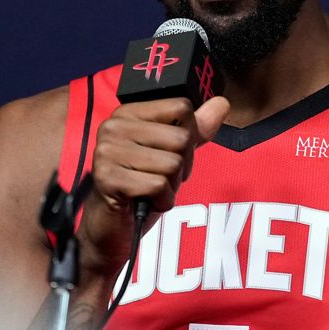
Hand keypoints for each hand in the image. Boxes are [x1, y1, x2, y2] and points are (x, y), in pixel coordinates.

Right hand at [78, 95, 228, 277]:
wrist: (112, 226)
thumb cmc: (141, 186)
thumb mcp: (172, 153)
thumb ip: (196, 128)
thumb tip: (221, 103)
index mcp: (128, 113)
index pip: (181, 107)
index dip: (189, 136)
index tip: (169, 153)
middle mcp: (113, 127)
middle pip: (181, 138)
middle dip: (182, 165)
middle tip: (160, 177)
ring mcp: (107, 152)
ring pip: (172, 163)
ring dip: (171, 185)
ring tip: (150, 189)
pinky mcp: (108, 179)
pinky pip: (159, 185)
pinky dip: (162, 201)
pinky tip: (146, 201)